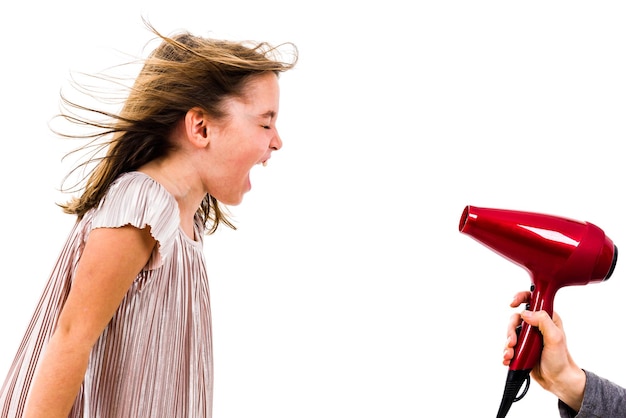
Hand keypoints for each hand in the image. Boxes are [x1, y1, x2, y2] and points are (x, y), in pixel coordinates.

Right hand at [503, 291, 585, 411]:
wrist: (557, 380)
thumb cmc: (560, 360)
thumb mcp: (555, 338)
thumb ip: (543, 321)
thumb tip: (526, 313)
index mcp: (546, 318)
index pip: (532, 300)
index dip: (521, 297)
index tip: (513, 303)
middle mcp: (536, 325)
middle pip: (515, 318)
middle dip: (511, 330)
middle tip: (513, 342)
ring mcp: (527, 337)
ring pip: (510, 333)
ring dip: (507, 344)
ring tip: (510, 354)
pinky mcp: (521, 348)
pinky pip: (508, 346)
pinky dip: (506, 352)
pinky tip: (509, 359)